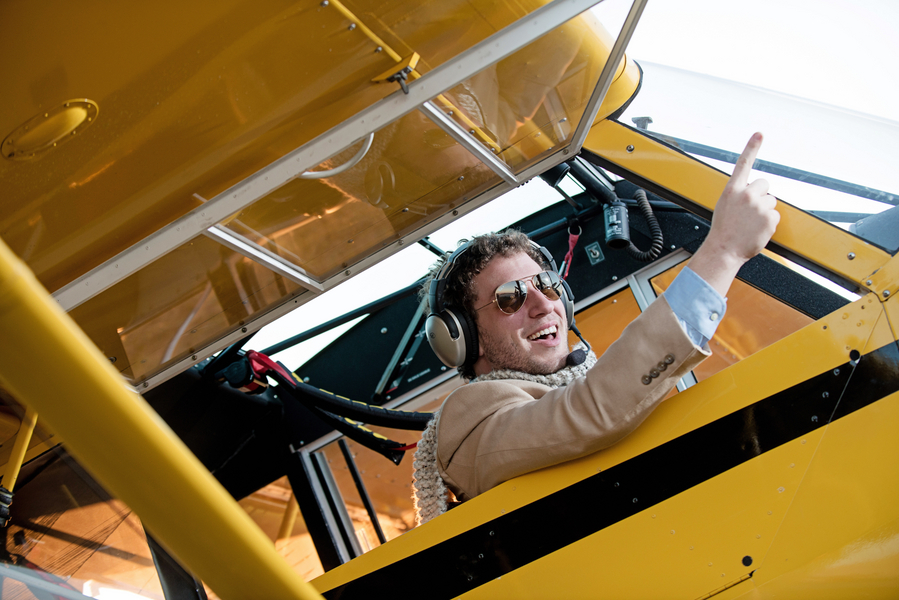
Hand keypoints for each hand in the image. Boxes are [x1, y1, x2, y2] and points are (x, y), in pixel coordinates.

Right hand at [689, 133, 780, 296]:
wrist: (724, 250)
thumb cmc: (723, 232)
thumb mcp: (725, 207)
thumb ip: (739, 196)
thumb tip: (755, 194)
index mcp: (732, 191)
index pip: (744, 164)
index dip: (752, 147)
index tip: (759, 134)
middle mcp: (746, 194)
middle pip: (764, 185)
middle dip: (761, 195)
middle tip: (750, 211)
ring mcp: (759, 206)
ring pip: (771, 202)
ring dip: (765, 211)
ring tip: (751, 224)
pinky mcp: (769, 218)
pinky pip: (775, 216)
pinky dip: (769, 224)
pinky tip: (756, 230)